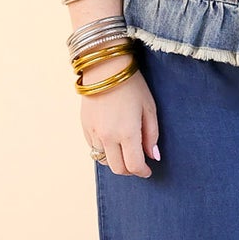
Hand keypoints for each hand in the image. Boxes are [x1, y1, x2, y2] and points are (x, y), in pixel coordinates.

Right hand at [81, 60, 159, 177]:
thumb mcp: (149, 108)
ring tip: (124, 150)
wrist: (105, 67)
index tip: (148, 170)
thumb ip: (151, 135)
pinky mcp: (85, 127)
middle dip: (129, 170)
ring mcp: (94, 133)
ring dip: (116, 160)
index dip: (143, 172)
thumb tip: (153, 156)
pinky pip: (93, 148)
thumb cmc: (132, 85)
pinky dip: (104, 150)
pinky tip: (112, 139)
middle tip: (138, 163)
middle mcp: (108, 137)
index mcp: (127, 133)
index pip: (134, 165)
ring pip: (103, 160)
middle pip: (118, 168)